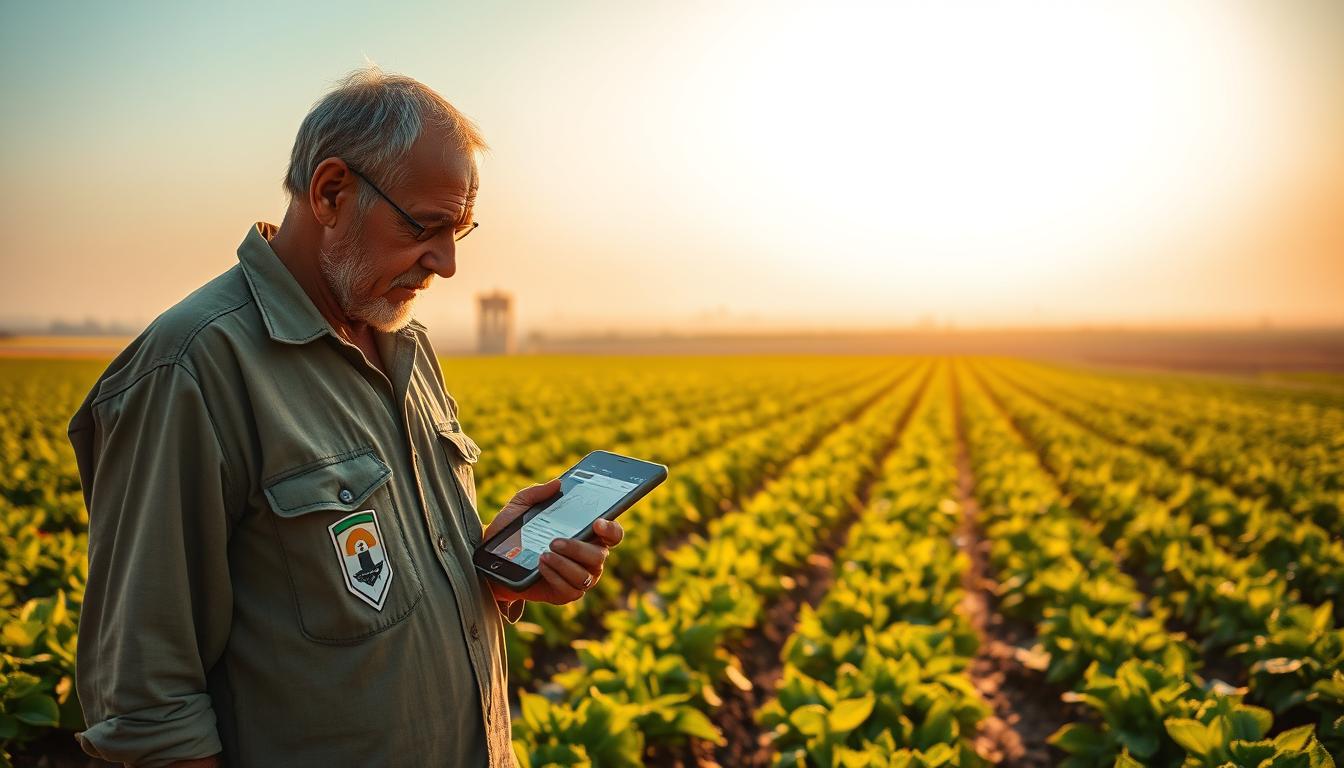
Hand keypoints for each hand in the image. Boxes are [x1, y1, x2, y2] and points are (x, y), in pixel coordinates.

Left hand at [483, 478, 624, 605]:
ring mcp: (577, 577)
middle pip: (600, 556)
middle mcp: (587, 557)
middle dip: (579, 548)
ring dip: (565, 564)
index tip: (597, 523)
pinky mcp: (564, 594)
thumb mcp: (520, 506)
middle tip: (555, 541)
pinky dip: (556, 577)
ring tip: (543, 554)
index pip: (612, 533)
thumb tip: (557, 483)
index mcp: (585, 533)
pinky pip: (571, 590)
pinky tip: (540, 566)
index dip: (612, 529)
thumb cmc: (511, 531)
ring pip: (586, 576)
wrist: (491, 560)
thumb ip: (537, 493)